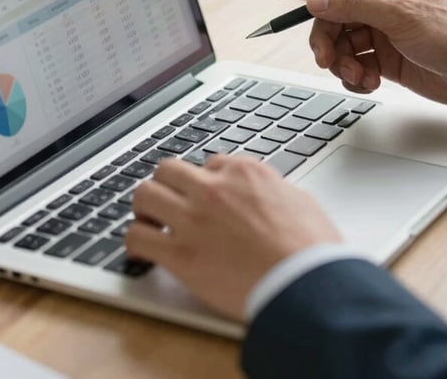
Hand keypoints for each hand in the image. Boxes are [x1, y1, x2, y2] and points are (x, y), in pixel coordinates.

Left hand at [125, 155, 341, 319]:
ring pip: (145, 194)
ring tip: (151, 222)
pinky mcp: (180, 255)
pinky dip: (136, 242)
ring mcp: (193, 220)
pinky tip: (143, 250)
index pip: (211, 163)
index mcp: (244, 172)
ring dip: (146, 207)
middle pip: (169, 170)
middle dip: (168, 185)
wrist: (304, 283)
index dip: (208, 182)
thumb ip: (272, 190)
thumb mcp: (298, 199)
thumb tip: (267, 194)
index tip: (208, 197)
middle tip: (171, 202)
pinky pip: (137, 238)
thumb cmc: (310, 247)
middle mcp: (214, 189)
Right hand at [269, 0, 446, 107]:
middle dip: (325, 39)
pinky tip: (370, 83)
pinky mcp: (387, 58)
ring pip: (341, 42)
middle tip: (328, 62)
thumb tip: (315, 1)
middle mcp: (383, 2)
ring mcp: (383, 30)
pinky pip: (355, 64)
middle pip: (332, 15)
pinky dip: (355, 76)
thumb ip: (355, 6)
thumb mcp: (403, 16)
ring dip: (342, 62)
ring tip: (360, 77)